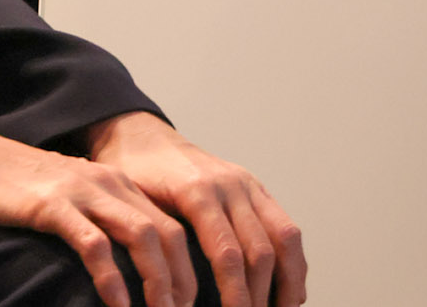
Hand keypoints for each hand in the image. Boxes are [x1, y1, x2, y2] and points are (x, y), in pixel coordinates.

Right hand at [0, 121, 200, 306]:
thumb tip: (129, 269)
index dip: (189, 269)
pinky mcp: (54, 205)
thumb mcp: (73, 202)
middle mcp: (110, 184)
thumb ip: (102, 224)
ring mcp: (82, 193)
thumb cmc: (19, 191)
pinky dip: (111, 276)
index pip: (172, 226)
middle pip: (167, 233)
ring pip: (141, 236)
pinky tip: (117, 304)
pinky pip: (94, 243)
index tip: (192, 304)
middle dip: (182, 280)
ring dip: (158, 281)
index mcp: (119, 184)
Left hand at [89, 111, 305, 306]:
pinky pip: (286, 225)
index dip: (235, 294)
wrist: (141, 135)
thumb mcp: (133, 207)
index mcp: (195, 190)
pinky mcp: (255, 186)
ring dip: (288, 282)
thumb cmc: (132, 175)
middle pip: (259, 251)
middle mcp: (228, 184)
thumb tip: (167, 295)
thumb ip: (155, 245)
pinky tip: (290, 290)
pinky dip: (294, 261)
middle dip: (259, 295)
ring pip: (284, 237)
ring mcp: (246, 183)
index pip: (226, 253)